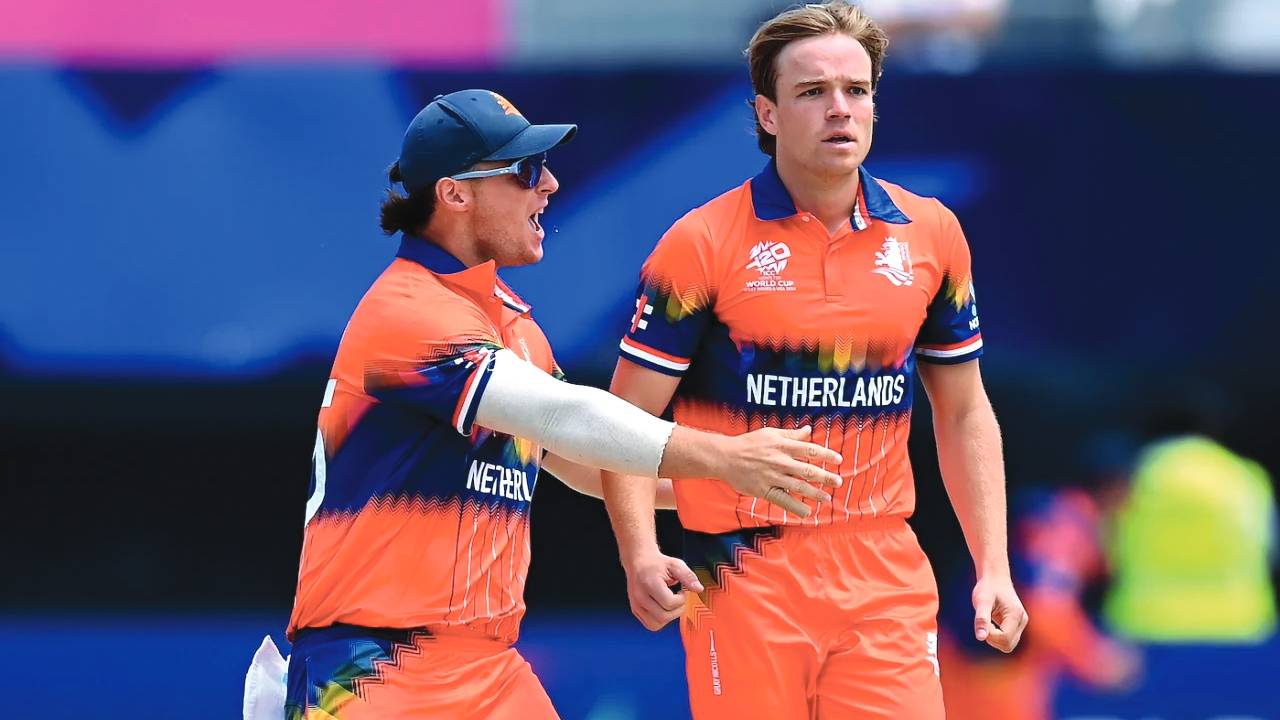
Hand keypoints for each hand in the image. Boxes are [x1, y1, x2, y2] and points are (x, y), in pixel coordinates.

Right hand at [622, 551, 703, 630]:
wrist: (639, 562)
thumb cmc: (657, 563)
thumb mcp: (675, 565)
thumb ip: (688, 576)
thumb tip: (699, 589)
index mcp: (649, 583)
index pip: (669, 603)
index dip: (681, 599)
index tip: (682, 591)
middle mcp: (640, 596)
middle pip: (663, 616)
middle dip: (677, 610)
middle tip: (679, 599)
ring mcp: (636, 605)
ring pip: (656, 624)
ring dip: (668, 617)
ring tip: (671, 604)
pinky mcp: (635, 610)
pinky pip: (650, 624)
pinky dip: (660, 620)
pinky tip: (663, 607)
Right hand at [716, 426, 842, 517]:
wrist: (725, 457)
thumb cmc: (748, 443)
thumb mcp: (770, 433)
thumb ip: (791, 434)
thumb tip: (808, 430)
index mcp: (782, 445)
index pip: (809, 450)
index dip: (826, 455)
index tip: (838, 460)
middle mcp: (779, 461)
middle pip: (807, 470)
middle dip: (826, 477)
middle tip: (839, 482)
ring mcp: (772, 476)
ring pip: (798, 487)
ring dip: (815, 493)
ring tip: (827, 498)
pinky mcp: (764, 490)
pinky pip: (783, 500)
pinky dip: (796, 507)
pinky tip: (807, 512)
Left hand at [972, 575, 1028, 652]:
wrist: (995, 578)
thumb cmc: (987, 588)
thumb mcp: (981, 601)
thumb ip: (981, 619)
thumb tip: (980, 638)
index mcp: (1016, 615)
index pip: (1004, 638)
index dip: (990, 635)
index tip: (983, 622)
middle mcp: (1022, 621)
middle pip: (1007, 645)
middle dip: (992, 638)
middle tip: (985, 622)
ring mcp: (1021, 624)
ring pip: (1007, 645)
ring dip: (994, 638)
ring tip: (988, 621)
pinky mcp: (1016, 625)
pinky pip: (1007, 640)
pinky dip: (996, 636)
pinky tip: (991, 623)